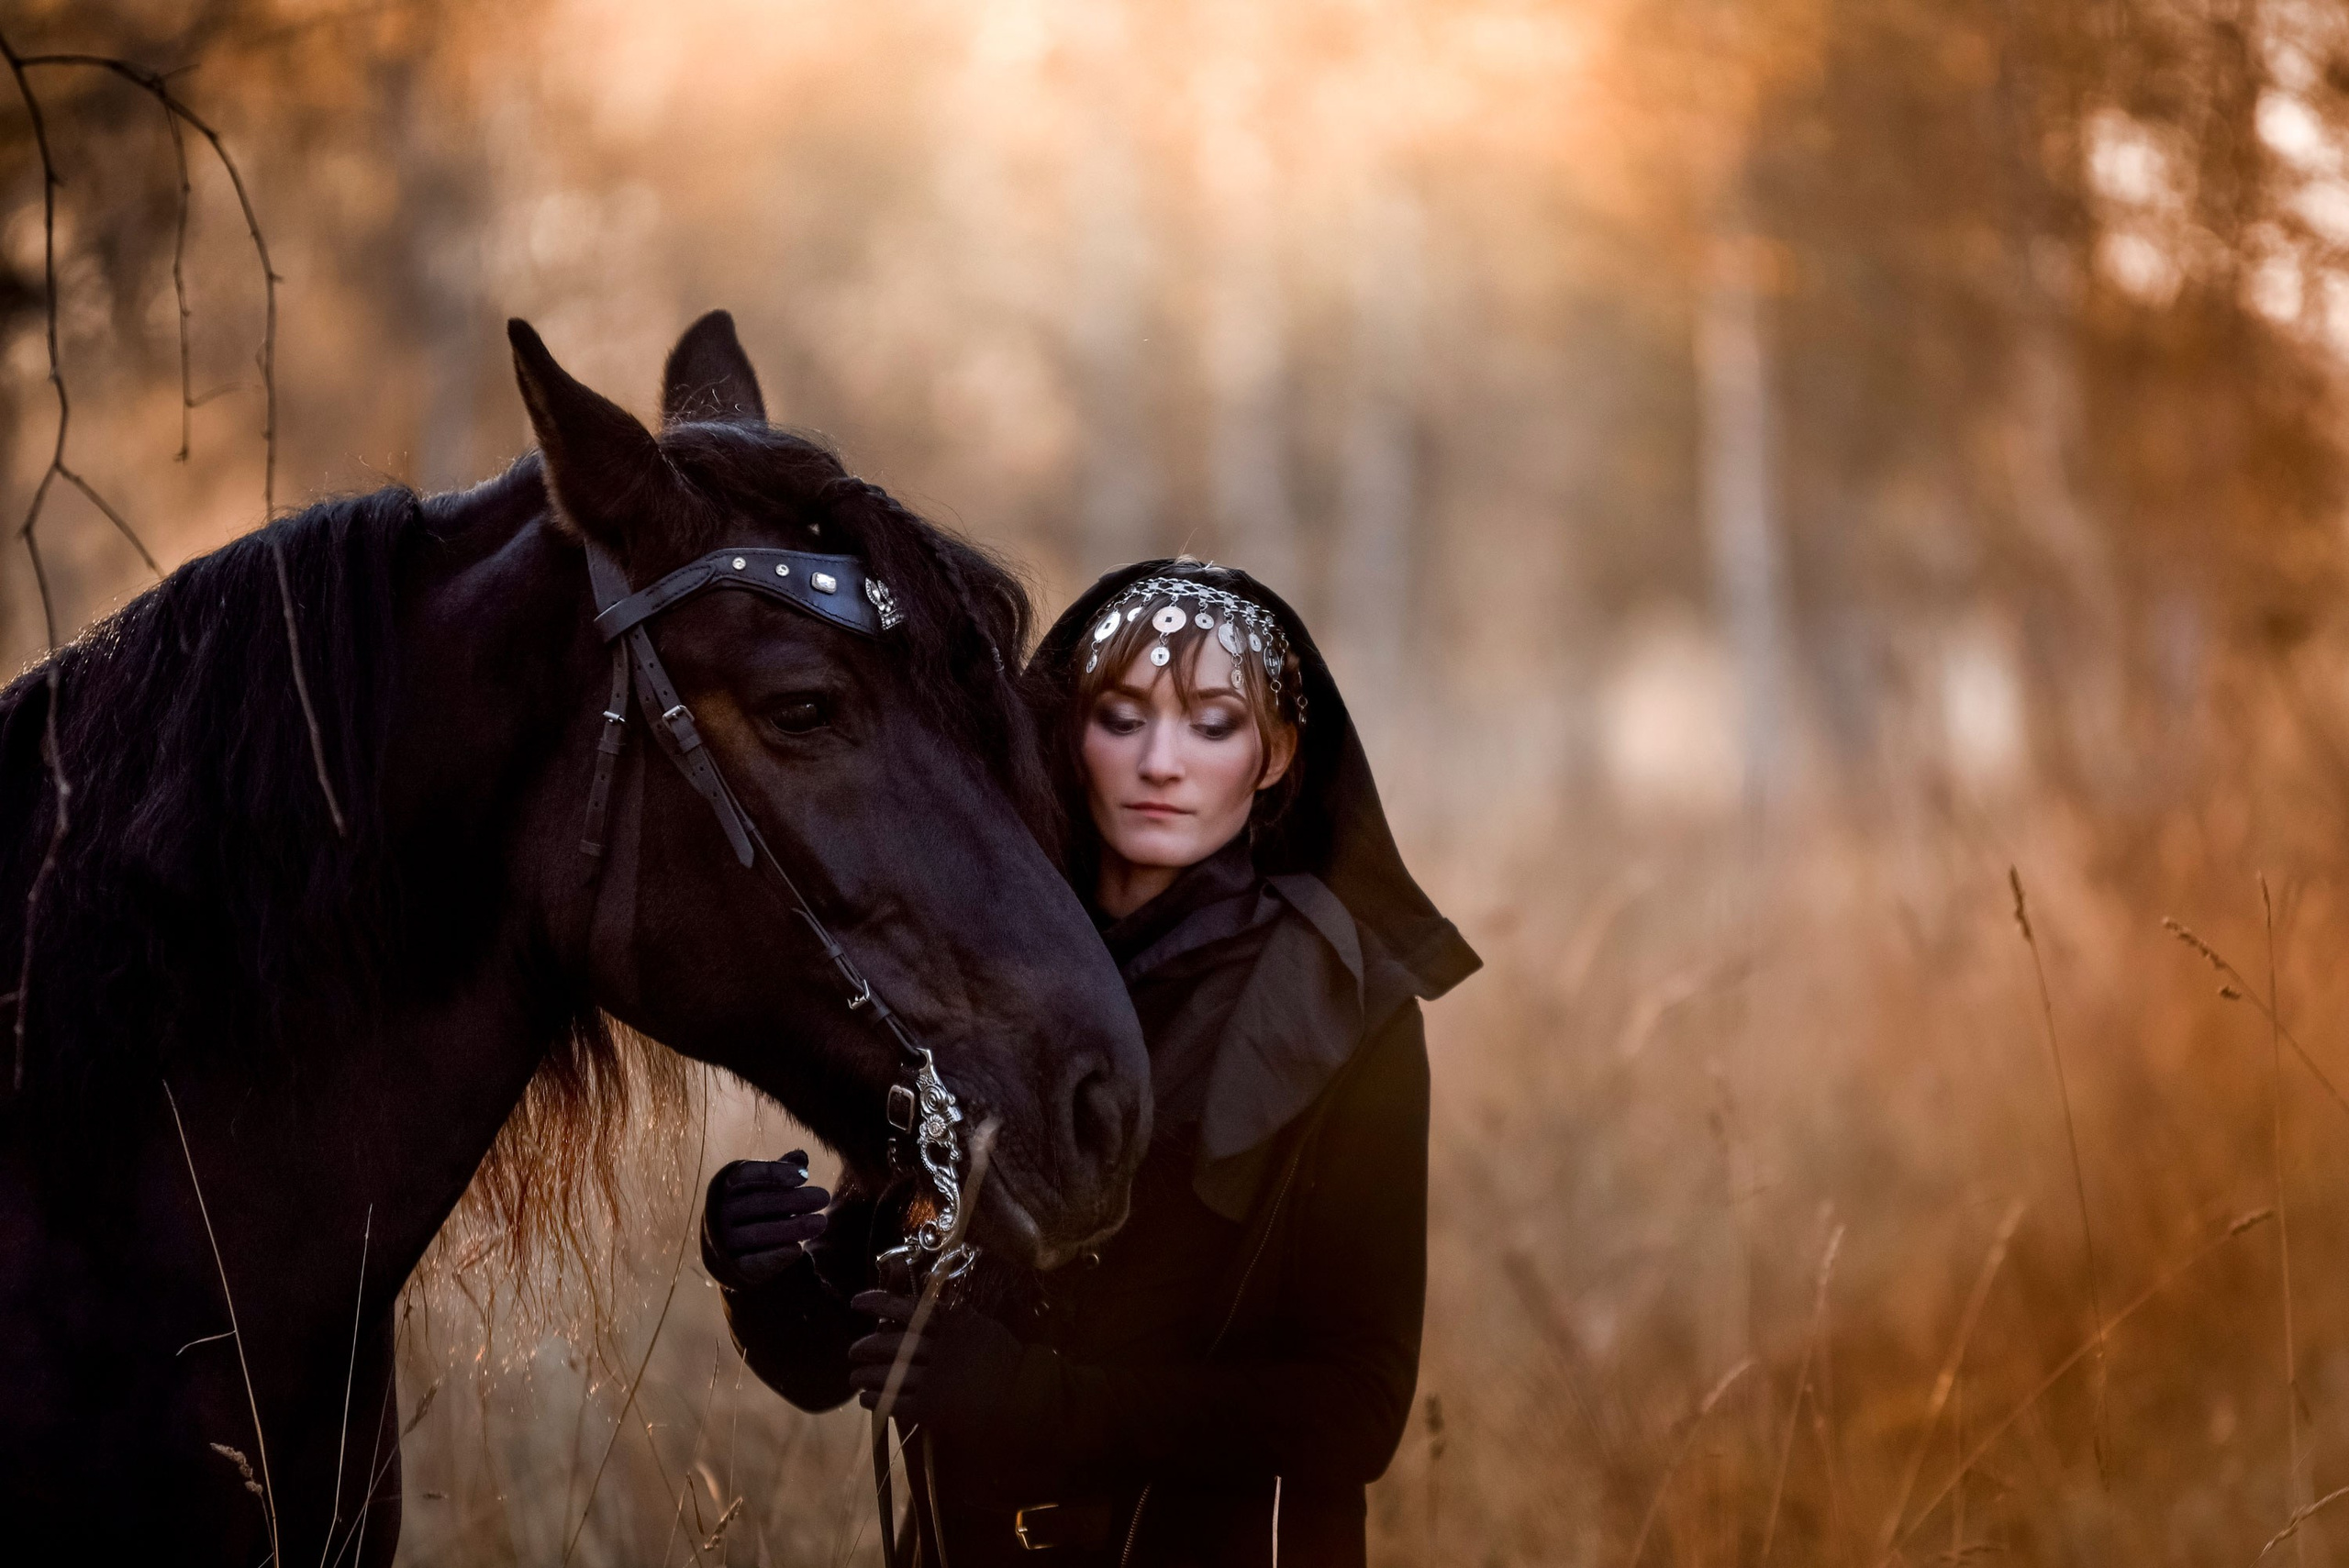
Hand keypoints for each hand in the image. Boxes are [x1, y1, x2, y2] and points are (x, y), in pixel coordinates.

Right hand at [701, 1153, 829, 1288]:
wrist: (733, 1251)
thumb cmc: (755, 1207)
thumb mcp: (766, 1185)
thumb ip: (782, 1170)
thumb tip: (801, 1156)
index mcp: (727, 1186)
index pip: (745, 1174)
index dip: (773, 1172)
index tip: (805, 1175)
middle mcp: (721, 1211)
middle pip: (757, 1203)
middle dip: (794, 1200)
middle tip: (824, 1197)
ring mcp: (724, 1240)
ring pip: (757, 1233)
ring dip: (792, 1228)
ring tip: (821, 1222)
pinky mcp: (731, 1267)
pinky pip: (752, 1261)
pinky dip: (775, 1256)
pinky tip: (798, 1250)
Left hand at [847, 1290, 1025, 1437]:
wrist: (1024, 1399)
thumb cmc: (1005, 1361)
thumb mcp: (983, 1327)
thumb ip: (955, 1314)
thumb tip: (929, 1295)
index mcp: (953, 1325)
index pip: (908, 1308)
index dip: (879, 1302)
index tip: (857, 1302)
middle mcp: (941, 1349)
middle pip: (892, 1343)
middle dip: (866, 1346)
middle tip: (852, 1351)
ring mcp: (935, 1379)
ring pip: (888, 1373)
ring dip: (865, 1375)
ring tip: (855, 1377)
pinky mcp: (931, 1408)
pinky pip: (893, 1401)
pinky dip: (875, 1399)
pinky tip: (866, 1399)